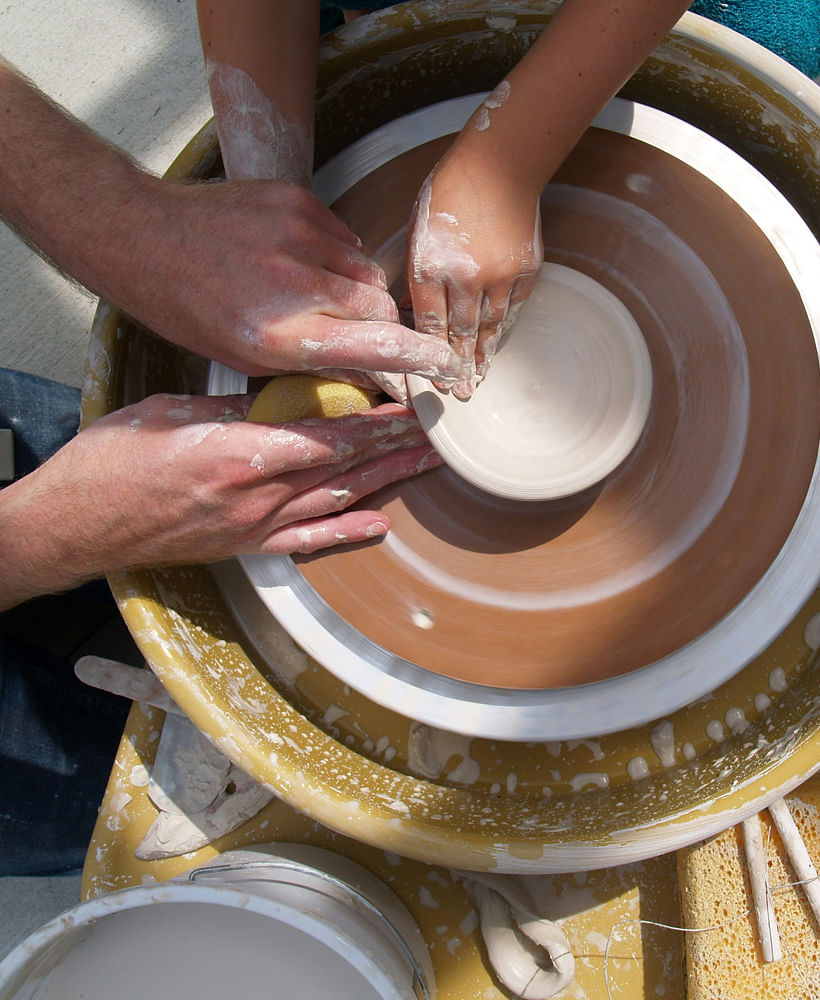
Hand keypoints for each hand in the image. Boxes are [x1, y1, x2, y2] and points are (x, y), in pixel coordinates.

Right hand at [0, 392, 438, 608]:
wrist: (75, 525)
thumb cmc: (111, 463)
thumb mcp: (169, 413)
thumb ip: (233, 409)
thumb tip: (281, 397)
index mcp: (241, 454)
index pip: (330, 435)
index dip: (379, 422)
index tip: (413, 408)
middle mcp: (258, 496)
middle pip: (346, 467)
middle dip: (397, 448)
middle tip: (440, 434)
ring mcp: (255, 527)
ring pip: (338, 500)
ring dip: (388, 482)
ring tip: (427, 466)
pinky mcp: (245, 548)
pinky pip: (308, 541)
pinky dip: (347, 532)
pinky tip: (381, 525)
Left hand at [124, 178, 462, 388]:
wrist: (144, 235)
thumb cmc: (188, 306)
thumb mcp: (246, 356)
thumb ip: (315, 362)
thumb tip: (370, 371)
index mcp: (281, 333)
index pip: (376, 346)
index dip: (419, 359)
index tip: (445, 367)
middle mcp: (296, 283)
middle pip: (381, 307)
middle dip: (384, 327)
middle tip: (365, 336)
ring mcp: (300, 235)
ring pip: (367, 273)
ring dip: (360, 293)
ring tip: (321, 298)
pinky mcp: (299, 202)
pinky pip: (347, 240)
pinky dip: (339, 259)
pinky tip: (306, 266)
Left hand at [407, 150, 542, 399]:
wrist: (500, 165)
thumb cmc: (451, 192)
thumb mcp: (418, 229)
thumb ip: (418, 273)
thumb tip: (417, 311)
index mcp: (430, 265)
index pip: (429, 323)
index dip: (430, 353)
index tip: (430, 376)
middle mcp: (464, 276)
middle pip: (460, 333)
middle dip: (458, 367)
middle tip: (460, 393)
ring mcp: (498, 276)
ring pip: (489, 327)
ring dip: (483, 355)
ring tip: (479, 378)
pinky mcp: (524, 271)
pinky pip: (512, 309)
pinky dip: (503, 328)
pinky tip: (496, 345)